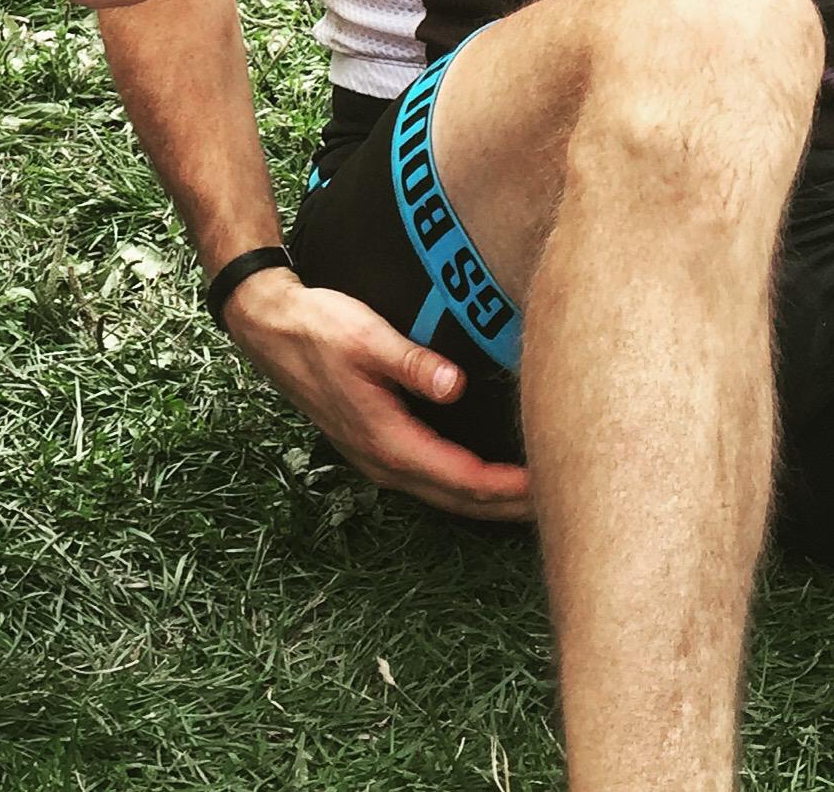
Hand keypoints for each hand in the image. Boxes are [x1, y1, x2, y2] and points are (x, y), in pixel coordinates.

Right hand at [225, 271, 531, 522]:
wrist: (269, 327)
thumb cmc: (318, 328)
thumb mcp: (366, 338)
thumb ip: (412, 364)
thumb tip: (455, 386)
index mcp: (387, 440)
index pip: (463, 478)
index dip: (509, 487)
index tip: (551, 485)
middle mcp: (383, 460)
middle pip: (459, 499)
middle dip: (509, 506)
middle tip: (563, 504)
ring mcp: (376, 456)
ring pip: (445, 493)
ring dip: (489, 500)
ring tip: (533, 497)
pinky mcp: (374, 443)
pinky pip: (430, 479)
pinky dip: (465, 485)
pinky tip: (485, 476)